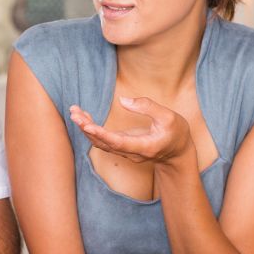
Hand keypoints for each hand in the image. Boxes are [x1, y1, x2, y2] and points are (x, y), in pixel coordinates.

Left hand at [69, 97, 192, 164]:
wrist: (178, 152)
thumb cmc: (176, 133)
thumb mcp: (169, 117)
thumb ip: (147, 107)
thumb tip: (123, 101)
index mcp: (145, 146)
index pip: (119, 143)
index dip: (102, 135)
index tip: (88, 126)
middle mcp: (132, 152)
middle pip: (105, 143)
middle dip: (88, 129)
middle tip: (75, 114)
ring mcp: (126, 152)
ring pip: (101, 143)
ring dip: (86, 128)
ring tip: (75, 112)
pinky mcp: (122, 147)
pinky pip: (103, 141)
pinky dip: (92, 130)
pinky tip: (84, 118)